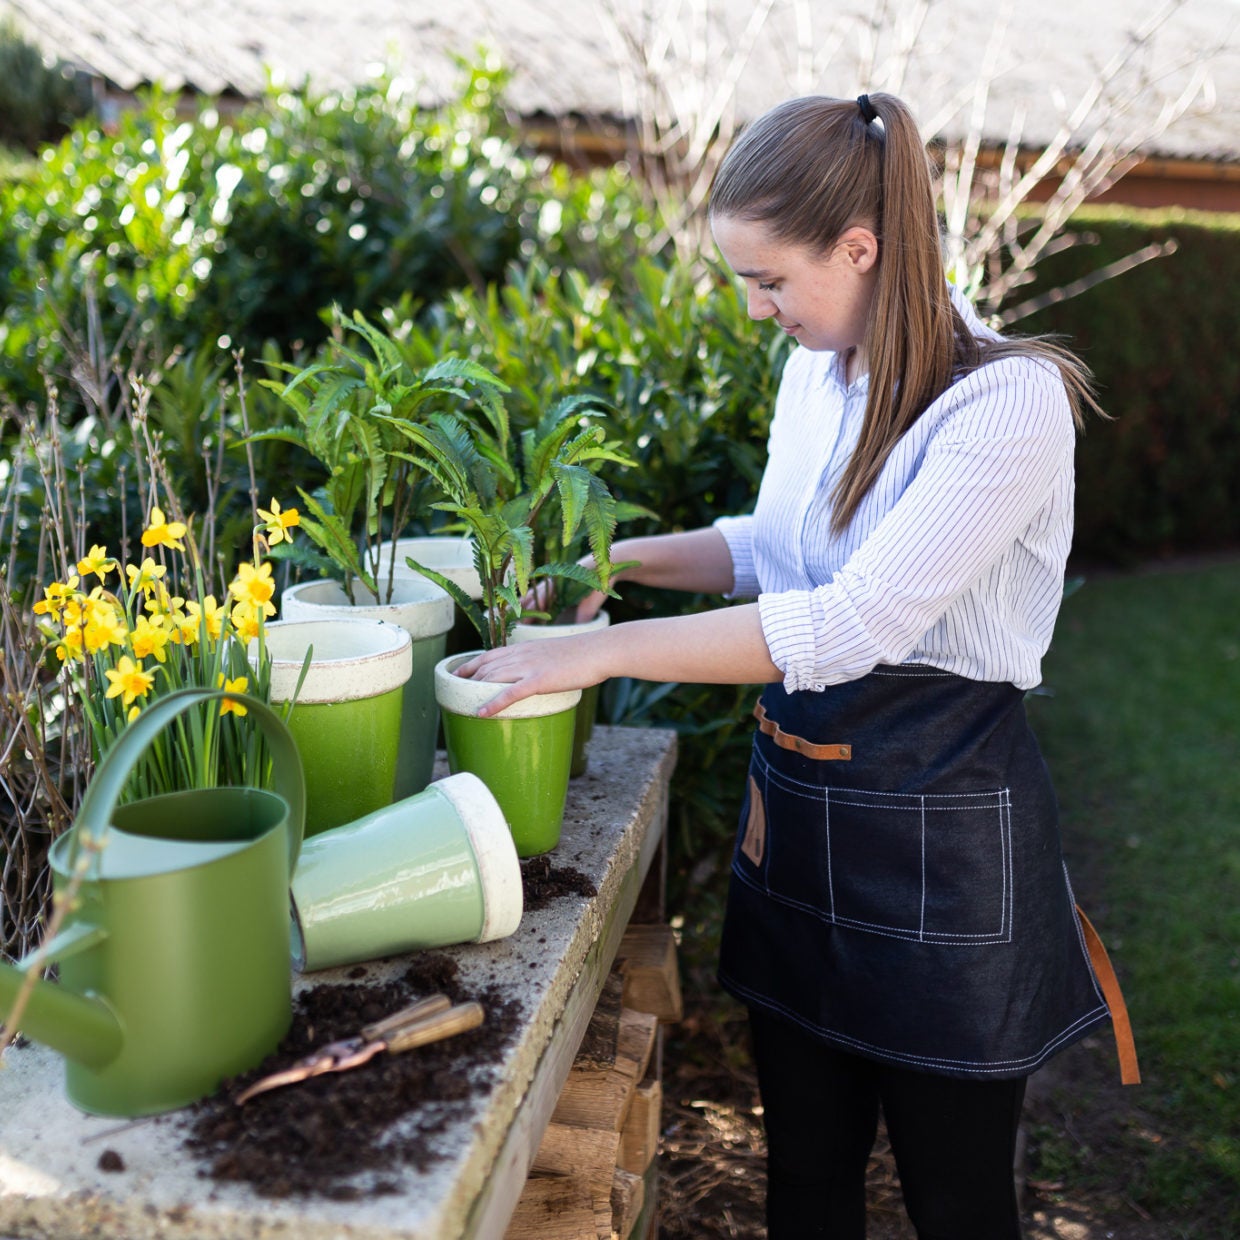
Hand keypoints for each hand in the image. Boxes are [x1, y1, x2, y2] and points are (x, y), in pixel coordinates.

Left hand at [453, 632, 609, 717]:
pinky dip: (492, 703)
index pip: (488, 655)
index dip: (468, 665)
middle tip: (453, 695)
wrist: (600, 649)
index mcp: (524, 647)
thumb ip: (539, 662)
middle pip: (484, 668)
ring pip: (492, 678)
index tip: (455, 675)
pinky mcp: (539, 680)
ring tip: (460, 704)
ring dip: (473, 692)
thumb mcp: (554, 653)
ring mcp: (529, 666)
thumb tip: (534, 676)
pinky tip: (481, 712)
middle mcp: (521, 654)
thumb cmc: (583, 654)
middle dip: (466, 682)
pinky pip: (510, 693)